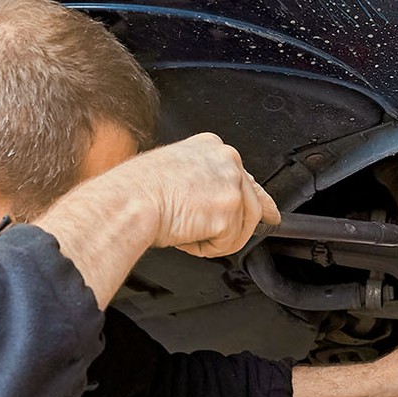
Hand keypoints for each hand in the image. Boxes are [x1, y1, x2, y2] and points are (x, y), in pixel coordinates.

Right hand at [112, 133, 279, 257]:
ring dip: (218, 239)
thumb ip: (202, 181)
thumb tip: (215, 204)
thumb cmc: (136, 190)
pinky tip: (185, 236)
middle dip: (232, 226)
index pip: (245, 177)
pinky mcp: (229, 210)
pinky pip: (230, 243)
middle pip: (252, 205)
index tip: (269, 214)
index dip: (255, 201)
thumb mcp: (173, 172)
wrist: (127, 202)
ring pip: (245, 226)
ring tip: (187, 232)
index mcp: (211, 147)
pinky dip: (207, 249)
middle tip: (202, 232)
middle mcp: (227, 159)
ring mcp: (231, 183)